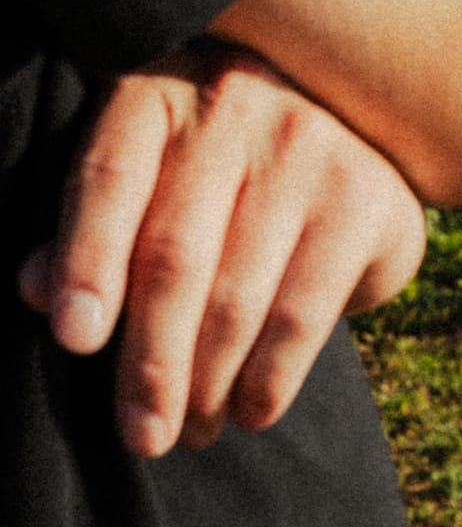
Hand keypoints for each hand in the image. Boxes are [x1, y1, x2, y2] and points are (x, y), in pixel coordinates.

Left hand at [16, 41, 425, 456]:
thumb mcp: (147, 177)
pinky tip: (249, 410)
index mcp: (160, 90)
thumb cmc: (213, 169)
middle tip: (140, 436)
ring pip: (236, 298)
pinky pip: (301, 314)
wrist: (351, 129)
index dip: (86, 260)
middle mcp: (234, 103)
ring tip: (191, 431)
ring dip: (206, 388)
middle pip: (173, 255)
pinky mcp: (364, 195)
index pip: (110, 176)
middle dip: (149, 363)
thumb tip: (31, 291)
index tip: (75, 342)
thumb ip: (90, 230)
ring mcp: (308, 144)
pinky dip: (267, 381)